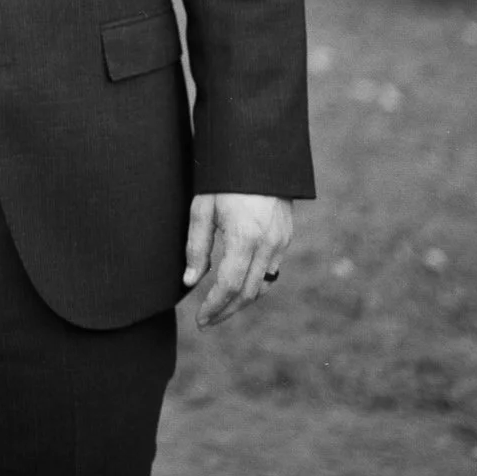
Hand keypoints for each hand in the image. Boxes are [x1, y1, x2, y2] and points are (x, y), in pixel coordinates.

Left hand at [183, 192, 292, 328]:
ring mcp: (281, 241)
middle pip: (248, 293)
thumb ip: (196, 247)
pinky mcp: (286, 236)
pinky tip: (238, 285)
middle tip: (207, 321)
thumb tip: (190, 282)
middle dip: (226, 311)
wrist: (257, 153)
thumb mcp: (202, 207)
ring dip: (242, 301)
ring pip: (263, 285)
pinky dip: (255, 284)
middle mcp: (268, 244)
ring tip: (220, 308)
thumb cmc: (223, 179)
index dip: (214, 307)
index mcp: (245, 237)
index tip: (200, 320)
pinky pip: (272, 271)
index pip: (229, 286)